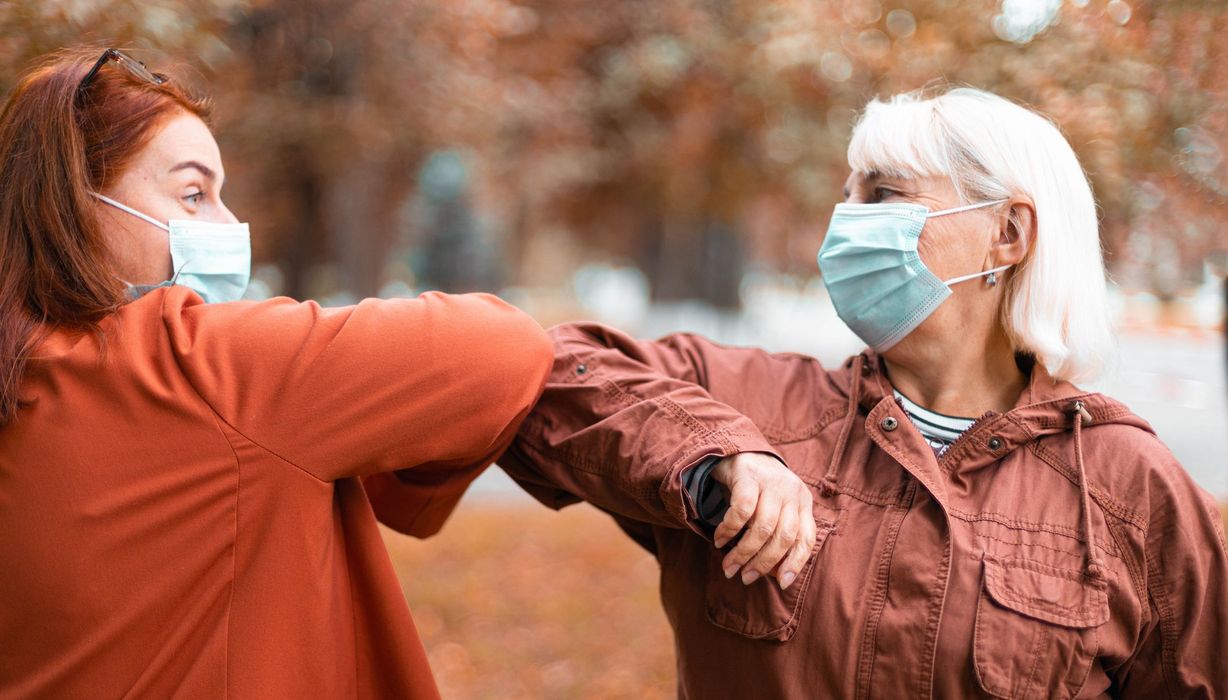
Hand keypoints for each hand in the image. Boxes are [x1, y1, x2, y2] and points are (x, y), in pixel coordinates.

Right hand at [710, 452, 816, 589]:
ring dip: (744, 552)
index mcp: (803, 502)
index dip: (795, 563)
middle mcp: (792, 491)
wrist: (738, 450)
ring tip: (729, 566)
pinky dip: (729, 530)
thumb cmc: (758, 489)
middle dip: (764, 563)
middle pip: (784, 536)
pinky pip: (741, 511)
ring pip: (762, 527)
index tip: (781, 583)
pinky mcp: (749, 475)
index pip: (806, 538)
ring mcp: (771, 482)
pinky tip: (720, 540)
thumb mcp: (774, 508)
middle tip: (745, 578)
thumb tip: (776, 576)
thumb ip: (777, 535)